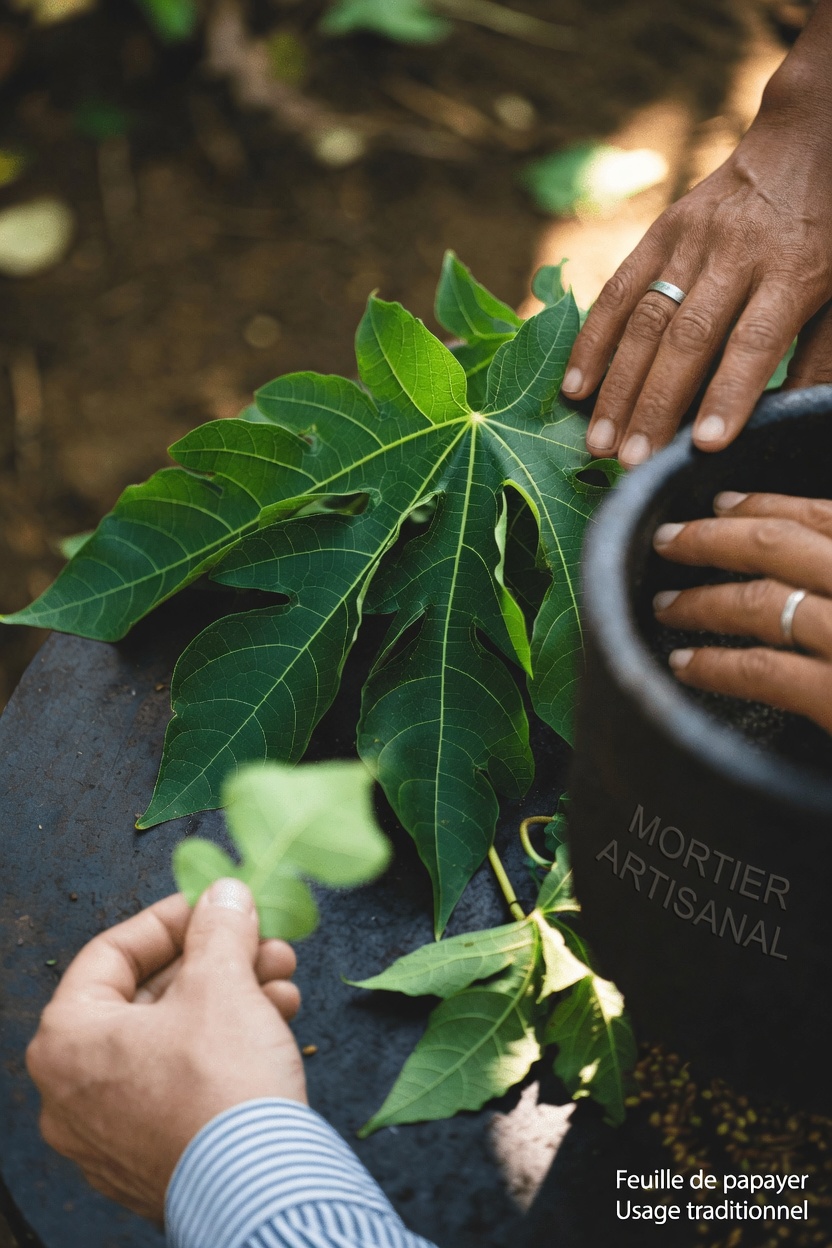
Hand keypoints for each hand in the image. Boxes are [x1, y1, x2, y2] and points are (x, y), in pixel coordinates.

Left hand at [26, 880, 306, 1222]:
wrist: (259, 1188)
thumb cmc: (220, 1085)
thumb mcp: (222, 982)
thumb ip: (218, 928)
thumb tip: (224, 895)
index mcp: (68, 1040)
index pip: (112, 952)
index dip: (172, 919)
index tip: (214, 905)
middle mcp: (73, 1091)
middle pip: (149, 996)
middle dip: (217, 962)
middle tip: (262, 943)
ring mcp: (110, 1132)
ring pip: (173, 1039)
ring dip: (232, 999)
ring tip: (282, 981)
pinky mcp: (151, 1158)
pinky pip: (183, 1082)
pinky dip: (225, 1046)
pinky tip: (277, 1021)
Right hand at [561, 28, 831, 467]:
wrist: (812, 135)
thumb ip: (821, 354)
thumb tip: (789, 420)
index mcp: (794, 269)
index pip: (754, 340)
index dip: (729, 393)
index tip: (704, 445)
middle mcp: (737, 253)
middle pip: (689, 338)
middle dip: (656, 404)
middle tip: (632, 463)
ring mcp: (694, 238)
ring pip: (646, 320)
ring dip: (617, 387)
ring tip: (598, 443)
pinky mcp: (663, 230)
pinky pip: (618, 289)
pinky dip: (592, 340)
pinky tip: (573, 388)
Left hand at [652, 491, 831, 732]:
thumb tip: (806, 557)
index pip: (826, 517)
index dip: (766, 505)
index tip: (720, 504)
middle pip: (781, 547)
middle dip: (713, 539)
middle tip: (668, 541)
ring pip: (762, 603)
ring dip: (702, 601)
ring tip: (665, 604)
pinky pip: (761, 671)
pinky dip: (715, 665)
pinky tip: (685, 666)